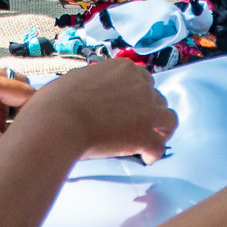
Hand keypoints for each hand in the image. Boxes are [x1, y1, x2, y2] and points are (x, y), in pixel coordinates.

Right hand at [21, 57, 178, 161]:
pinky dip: (154, 153)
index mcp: (123, 68)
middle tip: (136, 126)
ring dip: (160, 130)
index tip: (130, 107)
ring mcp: (146, 109)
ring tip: (149, 142)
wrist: (58, 121)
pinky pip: (159, 146)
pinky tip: (145, 159)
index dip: (138, 95)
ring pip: (169, 120)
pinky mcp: (145, 134)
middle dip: (149, 112)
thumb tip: (86, 92)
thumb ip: (92, 84)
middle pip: (157, 98)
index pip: (143, 79)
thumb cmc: (57, 101)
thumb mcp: (76, 79)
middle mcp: (140, 84)